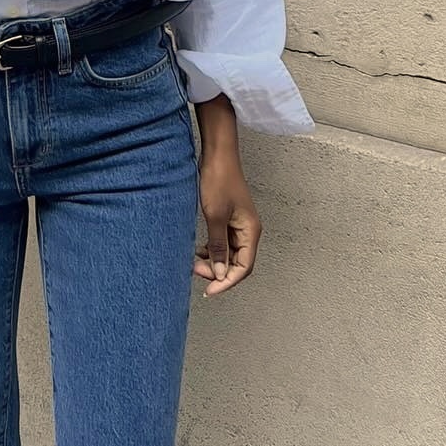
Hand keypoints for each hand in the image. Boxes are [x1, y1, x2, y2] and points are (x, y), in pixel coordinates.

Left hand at [194, 147, 261, 296]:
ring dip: (214, 262)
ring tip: (195, 262)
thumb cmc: (219, 181)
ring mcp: (239, 225)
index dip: (226, 281)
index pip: (243, 268)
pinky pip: (224, 243)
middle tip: (196, 271)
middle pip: (238, 263)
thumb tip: (220, 273)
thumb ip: (218, 247)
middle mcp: (248, 231)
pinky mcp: (229, 220)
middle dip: (218, 272)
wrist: (217, 155)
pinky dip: (212, 251)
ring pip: (230, 254)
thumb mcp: (215, 217)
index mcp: (251, 232)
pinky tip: (199, 251)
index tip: (209, 289)